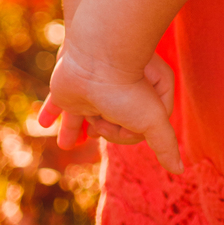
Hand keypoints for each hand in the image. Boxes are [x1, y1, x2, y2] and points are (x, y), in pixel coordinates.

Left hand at [38, 40, 180, 174]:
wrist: (96, 53)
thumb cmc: (129, 86)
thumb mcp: (153, 119)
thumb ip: (165, 144)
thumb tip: (180, 170)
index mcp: (140, 93)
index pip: (136, 129)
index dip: (128, 134)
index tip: (125, 122)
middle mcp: (116, 91)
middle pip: (111, 123)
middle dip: (106, 131)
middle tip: (98, 124)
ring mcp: (90, 90)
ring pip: (83, 117)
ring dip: (74, 129)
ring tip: (67, 143)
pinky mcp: (67, 88)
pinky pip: (56, 105)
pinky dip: (50, 113)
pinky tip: (43, 123)